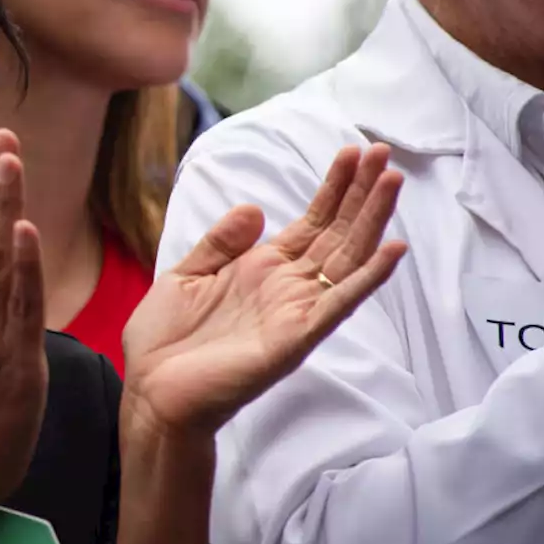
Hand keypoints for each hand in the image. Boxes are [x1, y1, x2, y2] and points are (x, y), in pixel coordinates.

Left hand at [122, 144, 406, 437]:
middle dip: (360, 193)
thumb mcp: (186, 275)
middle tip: (383, 151)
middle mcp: (286, 287)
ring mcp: (295, 311)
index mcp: (260, 270)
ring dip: (371, 221)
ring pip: (345, 259)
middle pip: (335, 233)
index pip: (309, 222)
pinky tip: (391, 249)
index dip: (333, 188)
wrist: (151, 392)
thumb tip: (256, 207)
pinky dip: (367, 278)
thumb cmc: (165, 341)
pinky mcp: (295, 337)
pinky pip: (339, 303)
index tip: (352, 151)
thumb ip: (221, 243)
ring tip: (392, 181)